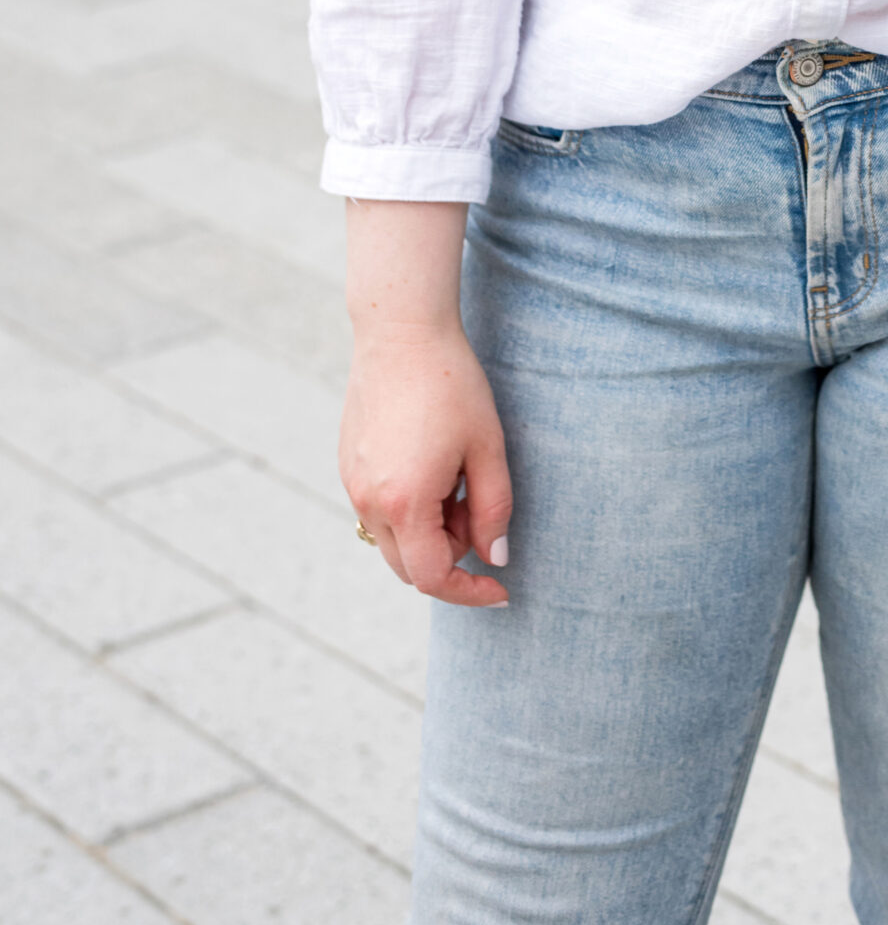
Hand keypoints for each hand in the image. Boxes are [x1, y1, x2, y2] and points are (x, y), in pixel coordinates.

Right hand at [340, 321, 511, 606]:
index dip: (470, 592)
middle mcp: (369, 501)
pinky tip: (434, 465)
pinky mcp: (348, 466)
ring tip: (459, 480)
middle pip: (410, 567)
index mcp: (404, 503)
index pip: (434, 578)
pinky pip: (379, 511)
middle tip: (480, 511)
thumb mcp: (487, 448)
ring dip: (430, 533)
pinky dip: (410, 511)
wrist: (401, 332)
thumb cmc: (451, 385)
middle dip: (452, 556)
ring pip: (393, 541)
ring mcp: (353, 484)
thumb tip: (494, 558)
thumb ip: (493, 510)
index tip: (502, 589)